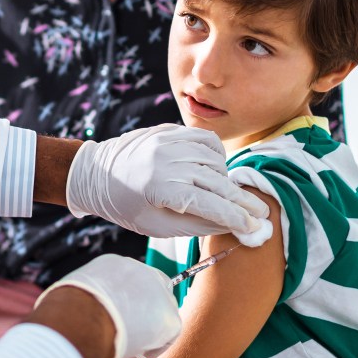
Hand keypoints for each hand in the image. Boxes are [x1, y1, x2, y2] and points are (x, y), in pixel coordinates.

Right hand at [33, 255, 182, 357]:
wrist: (81, 317)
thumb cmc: (65, 311)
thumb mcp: (68, 295)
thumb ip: (78, 298)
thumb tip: (59, 310)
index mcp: (113, 265)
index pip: (127, 282)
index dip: (125, 301)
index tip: (116, 317)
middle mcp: (140, 272)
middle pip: (150, 293)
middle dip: (142, 313)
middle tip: (126, 334)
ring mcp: (159, 293)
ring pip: (159, 315)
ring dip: (146, 331)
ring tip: (125, 345)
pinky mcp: (170, 318)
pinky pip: (167, 337)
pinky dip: (153, 349)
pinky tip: (135, 353)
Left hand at [64, 124, 268, 238]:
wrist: (96, 174)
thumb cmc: (126, 206)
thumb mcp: (156, 226)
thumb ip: (195, 225)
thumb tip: (231, 226)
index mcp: (160, 189)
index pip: (209, 205)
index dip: (235, 217)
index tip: (254, 227)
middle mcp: (165, 161)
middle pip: (217, 183)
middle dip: (242, 201)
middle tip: (261, 213)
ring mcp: (166, 142)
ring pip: (214, 160)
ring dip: (227, 179)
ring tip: (230, 195)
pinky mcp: (167, 130)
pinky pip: (204, 140)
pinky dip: (216, 155)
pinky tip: (216, 169)